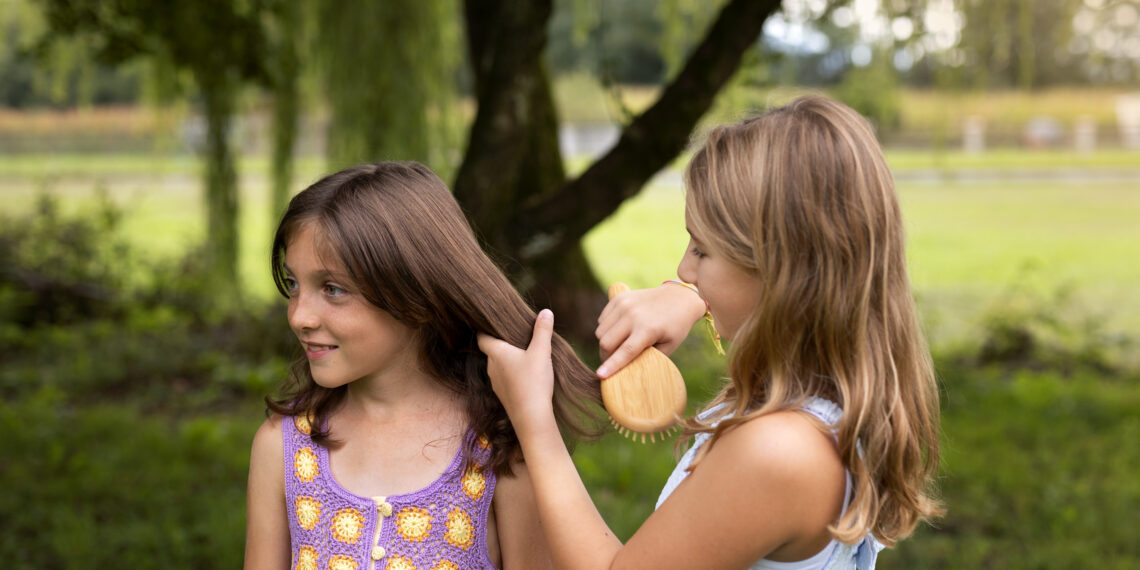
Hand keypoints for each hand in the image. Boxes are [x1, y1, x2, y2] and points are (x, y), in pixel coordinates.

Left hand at [477, 309, 556, 433]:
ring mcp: (495, 383)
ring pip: (498, 366)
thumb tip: (546, 311)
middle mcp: (491, 367)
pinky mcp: (503, 395)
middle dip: (501, 343)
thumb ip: (543, 331)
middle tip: (515, 336)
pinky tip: (526, 375)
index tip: (489, 323)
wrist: (531, 417)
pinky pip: (504, 379)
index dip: (483, 329)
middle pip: (491, 351)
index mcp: (496, 353)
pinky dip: (512, 374)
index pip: (481, 337)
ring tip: (524, 355)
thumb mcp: (541, 352)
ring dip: (508, 360)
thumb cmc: (533, 381)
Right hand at [595, 284, 706, 377]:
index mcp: (648, 329)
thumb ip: (648, 358)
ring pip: (600, 331)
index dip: (611, 365)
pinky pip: (602, 319)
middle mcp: (633, 315)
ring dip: (605, 342)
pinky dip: (606, 329)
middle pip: (606, 342)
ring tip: (618, 345)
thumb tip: (628, 370)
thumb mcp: (669, 346)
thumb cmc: (676, 326)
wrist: (680, 296)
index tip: (600, 375)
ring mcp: (624, 304)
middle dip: (606, 356)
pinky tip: (618, 330)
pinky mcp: (619, 298)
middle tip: (611, 362)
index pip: (624, 351)